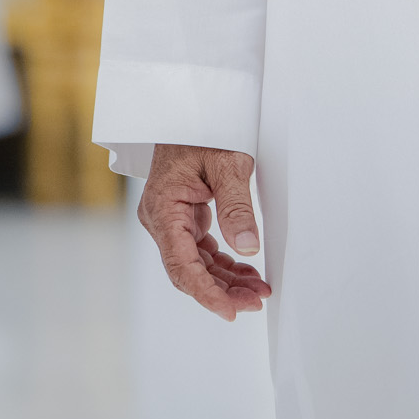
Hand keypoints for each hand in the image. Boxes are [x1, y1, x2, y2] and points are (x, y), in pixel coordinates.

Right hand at [138, 144, 271, 320]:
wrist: (192, 106)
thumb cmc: (206, 127)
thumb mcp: (227, 163)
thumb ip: (237, 207)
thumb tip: (249, 248)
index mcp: (163, 209)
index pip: (182, 265)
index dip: (206, 293)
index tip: (231, 311)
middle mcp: (160, 219)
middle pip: (188, 270)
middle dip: (222, 290)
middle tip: (257, 300)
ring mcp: (170, 219)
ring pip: (196, 263)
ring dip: (225, 279)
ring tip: (257, 290)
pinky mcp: (182, 216)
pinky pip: (200, 248)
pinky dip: (222, 262)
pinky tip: (245, 272)